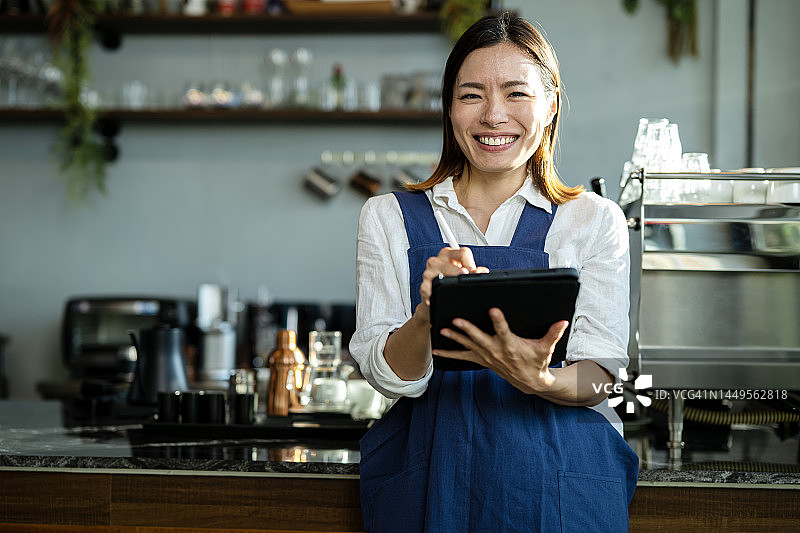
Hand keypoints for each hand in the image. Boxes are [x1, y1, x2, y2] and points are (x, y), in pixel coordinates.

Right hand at [418, 246, 488, 307]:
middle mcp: (436, 261)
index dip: (471, 263)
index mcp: (448, 255)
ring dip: (449, 282)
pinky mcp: (424, 286)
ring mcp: (428, 273)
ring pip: (438, 276)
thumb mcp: (463, 273)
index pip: (463, 252)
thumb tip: (482, 271)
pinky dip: (436, 294)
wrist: (436, 297)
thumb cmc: (450, 282)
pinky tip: (441, 295)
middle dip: (462, 273)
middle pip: (451, 265)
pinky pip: (429, 290)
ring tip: (454, 286)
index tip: (474, 272)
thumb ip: (474, 271)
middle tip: (466, 278)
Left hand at [432, 307, 568, 394]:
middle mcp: (496, 351)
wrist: (529, 381)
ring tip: (442, 330)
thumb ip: (553, 334)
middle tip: (456, 320)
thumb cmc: (537, 361)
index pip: (504, 331)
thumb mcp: (546, 348)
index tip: (492, 309)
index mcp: (511, 345)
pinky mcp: (481, 360)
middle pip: (479, 338)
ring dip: (454, 338)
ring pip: (468, 345)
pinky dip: (449, 353)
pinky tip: (436, 349)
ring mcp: (486, 356)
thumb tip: (563, 321)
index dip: (498, 321)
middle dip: (467, 329)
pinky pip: (462, 357)